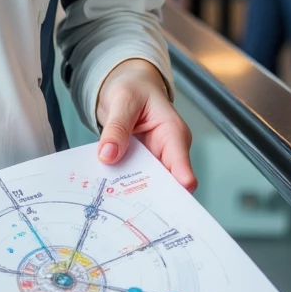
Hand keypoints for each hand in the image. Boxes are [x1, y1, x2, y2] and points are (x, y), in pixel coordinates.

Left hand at [96, 59, 196, 191]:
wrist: (127, 85)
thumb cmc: (134, 87)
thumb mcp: (123, 100)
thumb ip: (116, 127)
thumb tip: (108, 154)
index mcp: (173, 133)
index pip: (181, 167)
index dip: (177, 188)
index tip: (164, 203)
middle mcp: (169, 151)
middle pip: (167, 184)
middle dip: (151, 196)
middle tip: (127, 206)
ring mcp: (156, 159)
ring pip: (150, 185)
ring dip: (133, 192)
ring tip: (113, 201)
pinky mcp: (142, 164)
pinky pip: (135, 179)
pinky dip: (123, 184)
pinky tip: (109, 190)